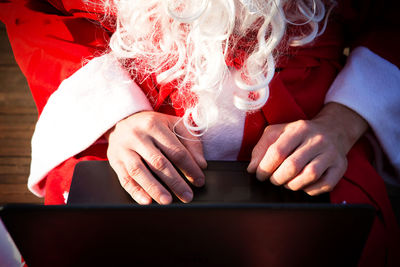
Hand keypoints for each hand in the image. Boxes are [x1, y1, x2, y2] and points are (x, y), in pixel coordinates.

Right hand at [106, 111, 206, 204]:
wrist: (123, 120)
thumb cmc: (153, 125)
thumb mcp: (173, 125)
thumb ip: (190, 142)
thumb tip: (201, 164)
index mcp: (154, 125)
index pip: (175, 150)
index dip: (189, 167)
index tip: (199, 181)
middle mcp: (137, 136)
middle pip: (158, 162)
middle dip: (175, 182)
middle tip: (187, 196)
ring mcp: (124, 149)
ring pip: (139, 171)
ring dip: (154, 188)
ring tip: (168, 201)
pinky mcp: (115, 161)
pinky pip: (124, 178)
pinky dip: (135, 191)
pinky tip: (146, 200)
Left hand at [247, 103, 367, 195]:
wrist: (333, 130)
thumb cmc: (299, 134)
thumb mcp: (277, 132)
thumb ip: (262, 147)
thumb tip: (252, 168)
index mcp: (299, 129)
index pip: (278, 151)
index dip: (264, 167)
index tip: (259, 174)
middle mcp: (317, 139)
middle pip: (292, 166)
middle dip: (277, 178)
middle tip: (273, 179)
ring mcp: (330, 153)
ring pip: (309, 176)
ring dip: (292, 184)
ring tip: (286, 182)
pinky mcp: (340, 166)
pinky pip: (324, 185)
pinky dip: (310, 189)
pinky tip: (303, 184)